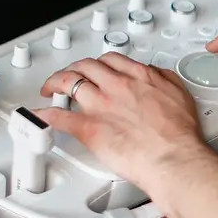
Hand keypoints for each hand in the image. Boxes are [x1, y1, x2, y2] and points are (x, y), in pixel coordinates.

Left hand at [35, 53, 206, 187]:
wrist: (173, 157)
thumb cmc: (179, 134)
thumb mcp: (180, 94)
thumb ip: (164, 79)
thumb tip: (156, 75)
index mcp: (138, 77)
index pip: (110, 60)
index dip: (99, 63)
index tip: (96, 69)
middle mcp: (116, 86)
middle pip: (85, 67)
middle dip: (74, 68)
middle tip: (70, 75)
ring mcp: (99, 106)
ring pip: (67, 83)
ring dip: (55, 83)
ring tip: (50, 89)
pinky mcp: (87, 128)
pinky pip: (58, 116)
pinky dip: (43, 114)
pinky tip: (38, 115)